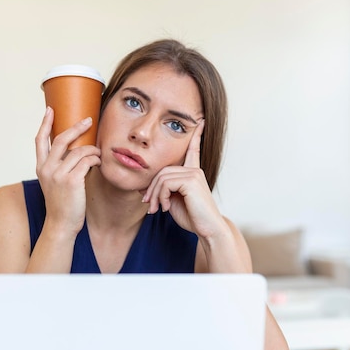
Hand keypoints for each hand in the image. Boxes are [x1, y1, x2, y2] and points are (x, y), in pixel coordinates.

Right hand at [35, 107, 100, 234]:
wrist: (61, 224)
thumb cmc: (62, 203)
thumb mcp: (55, 182)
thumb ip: (60, 166)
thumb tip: (77, 149)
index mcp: (41, 167)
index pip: (40, 140)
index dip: (45, 123)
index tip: (50, 109)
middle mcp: (47, 169)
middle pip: (61, 139)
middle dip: (77, 127)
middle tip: (88, 120)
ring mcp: (58, 175)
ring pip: (78, 151)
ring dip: (92, 149)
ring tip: (98, 153)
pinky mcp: (72, 181)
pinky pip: (86, 162)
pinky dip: (95, 159)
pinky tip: (98, 162)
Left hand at [142, 121, 225, 238]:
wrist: (207, 229)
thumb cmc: (192, 216)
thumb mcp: (172, 201)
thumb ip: (162, 190)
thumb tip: (142, 187)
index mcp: (192, 172)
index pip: (193, 149)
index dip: (196, 135)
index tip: (200, 121)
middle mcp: (194, 169)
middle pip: (162, 170)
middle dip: (151, 188)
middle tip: (148, 205)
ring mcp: (194, 173)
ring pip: (161, 177)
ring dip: (154, 195)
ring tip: (155, 209)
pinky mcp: (191, 180)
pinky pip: (165, 183)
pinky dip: (160, 196)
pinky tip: (164, 207)